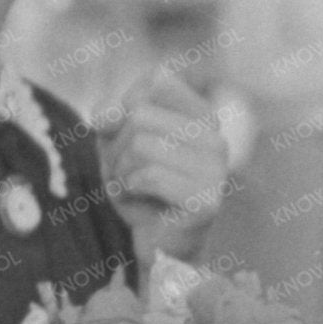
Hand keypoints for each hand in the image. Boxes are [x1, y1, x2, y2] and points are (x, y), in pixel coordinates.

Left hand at [109, 68, 228, 248]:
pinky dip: (130, 190)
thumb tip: (106, 116)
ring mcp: (216, 169)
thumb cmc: (139, 188)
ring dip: (121, 172)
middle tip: (129, 174)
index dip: (125, 107)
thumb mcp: (115, 141)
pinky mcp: (207, 200)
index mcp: (202, 116)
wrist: (155, 242)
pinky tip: (142, 203)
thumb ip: (110, 117)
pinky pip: (149, 176)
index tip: (128, 138)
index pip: (155, 80)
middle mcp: (216, 137)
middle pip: (140, 114)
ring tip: (134, 189)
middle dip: (117, 147)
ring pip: (141, 144)